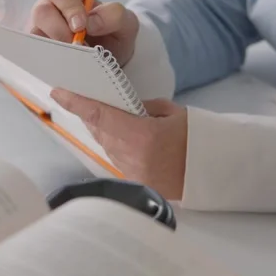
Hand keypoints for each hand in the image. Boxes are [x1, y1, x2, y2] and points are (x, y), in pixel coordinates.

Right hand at [30, 0, 139, 66]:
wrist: (112, 60)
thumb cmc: (114, 35)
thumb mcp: (126, 23)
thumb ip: (114, 15)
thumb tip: (91, 22)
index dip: (67, 4)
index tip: (81, 25)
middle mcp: (52, 9)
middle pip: (41, 10)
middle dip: (58, 28)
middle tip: (77, 44)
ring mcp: (43, 30)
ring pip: (35, 33)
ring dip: (55, 46)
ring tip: (75, 56)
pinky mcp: (40, 50)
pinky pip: (36, 53)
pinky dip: (51, 58)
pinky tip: (66, 64)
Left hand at [50, 90, 187, 200]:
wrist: (217, 169)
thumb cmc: (199, 138)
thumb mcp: (172, 112)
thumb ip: (143, 108)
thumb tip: (125, 108)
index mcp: (142, 136)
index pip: (99, 115)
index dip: (76, 103)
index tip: (59, 92)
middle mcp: (133, 157)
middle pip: (100, 131)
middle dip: (91, 115)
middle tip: (84, 99)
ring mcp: (134, 173)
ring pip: (107, 146)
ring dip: (105, 131)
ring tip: (110, 118)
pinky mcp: (138, 183)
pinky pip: (118, 160)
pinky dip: (117, 146)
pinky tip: (125, 138)